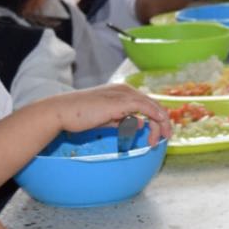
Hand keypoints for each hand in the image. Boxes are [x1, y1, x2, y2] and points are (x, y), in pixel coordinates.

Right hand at [40, 84, 171, 142]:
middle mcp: (125, 90)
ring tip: (159, 139)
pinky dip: (154, 117)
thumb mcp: (108, 119)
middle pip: (153, 103)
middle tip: (166, 137)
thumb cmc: (81, 116)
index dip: (157, 117)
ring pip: (152, 106)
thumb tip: (140, 124)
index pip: (147, 103)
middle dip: (162, 122)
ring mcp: (123, 94)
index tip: (160, 132)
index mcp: (122, 92)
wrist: (63, 111)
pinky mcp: (120, 101)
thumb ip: (124, 121)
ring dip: (160, 124)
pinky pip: (145, 108)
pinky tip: (157, 127)